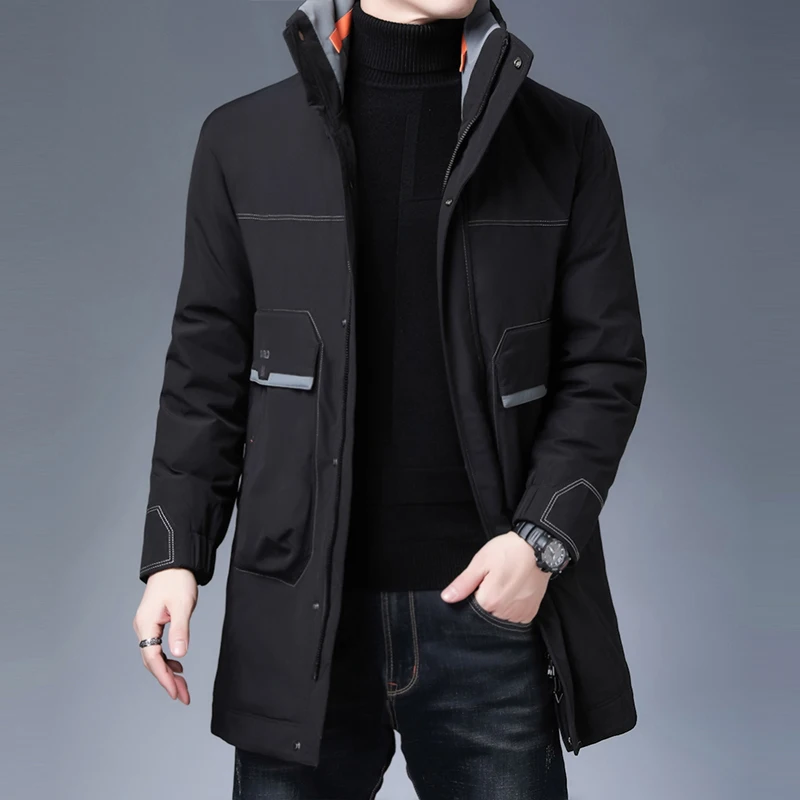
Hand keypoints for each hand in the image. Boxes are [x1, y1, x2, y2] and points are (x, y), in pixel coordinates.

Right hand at [132, 568, 197, 703]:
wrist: (174, 563)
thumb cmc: (178, 581)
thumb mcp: (183, 605)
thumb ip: (180, 630)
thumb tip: (179, 654)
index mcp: (146, 624)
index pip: (152, 658)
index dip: (163, 678)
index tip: (175, 693)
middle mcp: (142, 627)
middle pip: (152, 661)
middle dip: (167, 680)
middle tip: (183, 696)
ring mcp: (147, 625)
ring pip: (155, 656)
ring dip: (168, 672)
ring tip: (183, 686)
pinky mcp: (154, 622)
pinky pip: (157, 647)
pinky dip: (168, 660)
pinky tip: (178, 665)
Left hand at [439, 531, 550, 624]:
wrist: (537, 548)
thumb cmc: (508, 552)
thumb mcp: (480, 562)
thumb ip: (463, 583)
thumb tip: (447, 598)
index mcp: (489, 601)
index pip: (471, 608)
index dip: (474, 594)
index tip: (481, 581)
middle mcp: (504, 613)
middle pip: (486, 614)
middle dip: (487, 600)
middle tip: (495, 580)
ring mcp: (519, 614)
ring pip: (500, 617)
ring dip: (499, 605)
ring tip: (506, 584)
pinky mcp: (530, 613)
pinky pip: (515, 617)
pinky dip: (511, 607)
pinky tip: (514, 591)